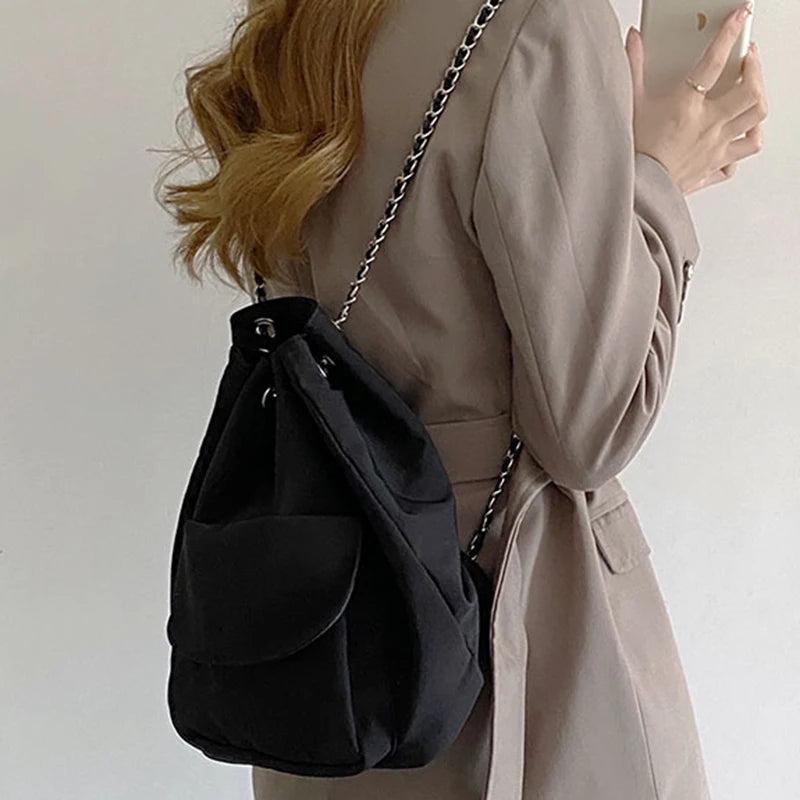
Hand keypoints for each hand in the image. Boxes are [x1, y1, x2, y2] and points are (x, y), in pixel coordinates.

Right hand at [625, 2, 767, 194]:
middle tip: (748, 59)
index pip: (714, 61)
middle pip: (752, 91)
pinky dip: (743, 146)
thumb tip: (633, 39)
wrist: (633, 193)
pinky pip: (740, 159)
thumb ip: (633, 67)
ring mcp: (716, 148)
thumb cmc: (631, 153)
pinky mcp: (714, 168)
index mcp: (687, 107)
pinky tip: (737, 136)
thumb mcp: (629, 105)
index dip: (729, 33)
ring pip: (756, 122)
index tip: (739, 18)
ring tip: (751, 92)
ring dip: (759, 103)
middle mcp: (709, 126)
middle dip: (755, 69)